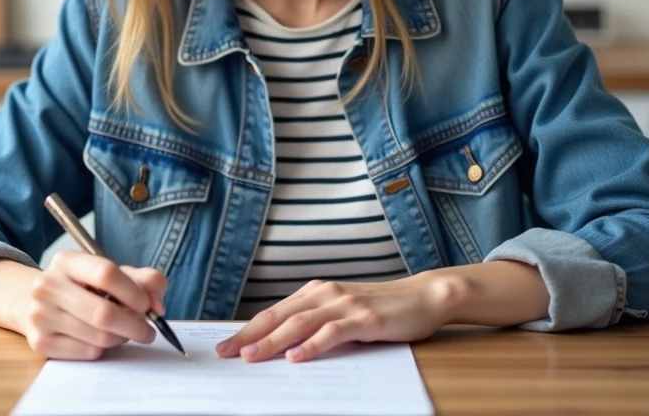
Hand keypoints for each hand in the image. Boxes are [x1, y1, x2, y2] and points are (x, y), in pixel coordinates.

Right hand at [12, 250, 167, 360]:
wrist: (42, 303)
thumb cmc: (86, 287)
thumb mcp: (114, 274)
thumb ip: (145, 281)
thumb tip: (157, 306)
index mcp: (66, 261)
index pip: (107, 274)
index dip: (134, 293)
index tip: (147, 306)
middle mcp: (47, 286)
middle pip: (103, 313)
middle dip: (135, 325)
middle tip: (148, 331)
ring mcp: (40, 315)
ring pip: (99, 337)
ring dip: (121, 338)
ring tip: (123, 331)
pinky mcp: (41, 343)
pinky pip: (87, 353)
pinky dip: (103, 350)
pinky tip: (101, 339)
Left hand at [216, 271, 467, 362]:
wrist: (423, 296)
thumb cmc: (381, 307)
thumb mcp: (342, 311)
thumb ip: (316, 321)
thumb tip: (281, 344)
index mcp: (316, 291)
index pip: (274, 312)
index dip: (247, 329)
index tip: (225, 346)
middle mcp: (326, 293)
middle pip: (279, 316)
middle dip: (250, 336)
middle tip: (226, 353)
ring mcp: (345, 305)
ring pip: (300, 323)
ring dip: (273, 341)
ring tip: (252, 357)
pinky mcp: (364, 318)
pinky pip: (333, 332)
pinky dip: (312, 345)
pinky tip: (297, 357)